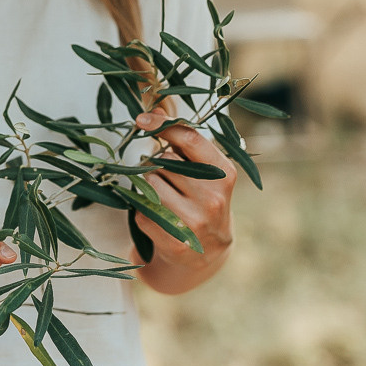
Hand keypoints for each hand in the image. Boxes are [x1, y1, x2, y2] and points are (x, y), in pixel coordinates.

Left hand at [131, 107, 235, 276]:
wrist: (208, 253)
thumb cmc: (202, 201)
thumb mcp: (205, 171)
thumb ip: (183, 142)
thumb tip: (155, 111)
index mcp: (223, 174)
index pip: (189, 139)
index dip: (163, 125)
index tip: (141, 119)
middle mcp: (212, 198)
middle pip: (162, 162)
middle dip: (156, 165)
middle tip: (164, 177)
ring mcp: (194, 222)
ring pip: (149, 185)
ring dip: (147, 186)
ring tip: (162, 196)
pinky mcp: (175, 241)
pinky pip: (142, 210)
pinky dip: (142, 209)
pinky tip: (158, 216)